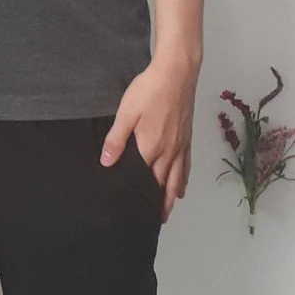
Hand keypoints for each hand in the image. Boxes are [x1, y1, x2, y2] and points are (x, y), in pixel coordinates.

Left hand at [100, 57, 198, 219]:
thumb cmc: (149, 90)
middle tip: (151, 221)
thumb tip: (107, 163)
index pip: (144, 180)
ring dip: (171, 197)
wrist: (177, 73)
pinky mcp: (187, 138)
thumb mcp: (126, 112)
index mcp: (151, 147)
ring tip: (165, 212)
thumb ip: (116, 139)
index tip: (133, 211)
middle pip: (163, 185)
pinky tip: (181, 188)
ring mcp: (181, 146)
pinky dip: (183, 181)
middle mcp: (169, 151)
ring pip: (177, 179)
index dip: (140, 196)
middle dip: (158, 204)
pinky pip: (187, 166)